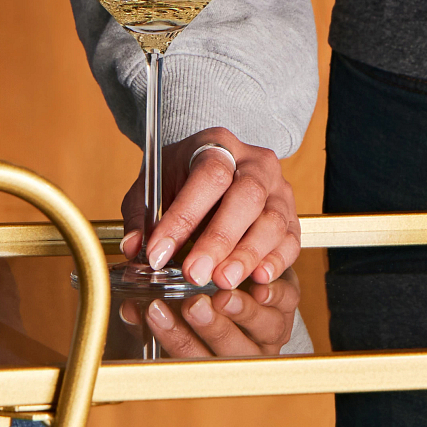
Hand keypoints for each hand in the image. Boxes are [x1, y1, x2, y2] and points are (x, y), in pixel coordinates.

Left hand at [120, 127, 299, 290]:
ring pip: (273, 220)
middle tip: (195, 273)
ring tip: (222, 281)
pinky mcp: (291, 216)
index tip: (159, 252)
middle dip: (220, 239)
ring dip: (247, 255)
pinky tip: (258, 278)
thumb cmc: (181, 180)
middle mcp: (255, 162)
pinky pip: (291, 239)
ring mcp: (278, 188)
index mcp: (217, 145)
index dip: (183, 216)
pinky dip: (276, 261)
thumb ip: (141, 217)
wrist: (214, 170)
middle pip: (247, 196)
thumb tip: (134, 249)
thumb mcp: (152, 188)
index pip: (207, 176)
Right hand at [123, 273, 302, 357]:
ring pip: (261, 328)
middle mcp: (245, 350)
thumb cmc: (201, 292)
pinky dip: (274, 293)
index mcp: (213, 356)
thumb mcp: (175, 303)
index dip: (173, 336)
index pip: (191, 356)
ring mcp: (271, 328)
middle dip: (211, 328)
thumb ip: (153, 308)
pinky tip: (259, 282)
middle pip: (230, 349)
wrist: (243, 268)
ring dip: (243, 312)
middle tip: (194, 306)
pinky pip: (286, 301)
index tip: (156, 312)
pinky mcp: (288, 301)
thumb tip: (130, 309)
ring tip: (224, 293)